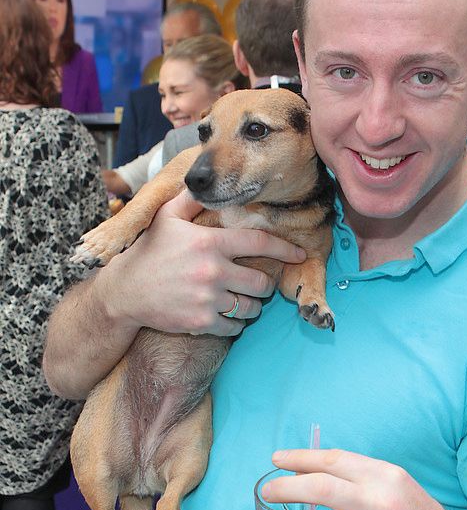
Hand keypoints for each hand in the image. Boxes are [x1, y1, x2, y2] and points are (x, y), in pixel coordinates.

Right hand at [101, 190, 307, 336]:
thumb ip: (190, 200)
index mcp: (209, 243)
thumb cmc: (148, 252)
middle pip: (261, 282)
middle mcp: (212, 270)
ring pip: (250, 307)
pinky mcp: (202, 321)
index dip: (284, 249)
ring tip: (241, 301)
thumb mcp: (166, 218)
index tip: (299, 253)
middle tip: (256, 284)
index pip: (258, 244)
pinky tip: (226, 315)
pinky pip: (234, 327)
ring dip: (251, 306)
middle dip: (263, 284)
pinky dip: (234, 323)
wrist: (125, 291)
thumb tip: (204, 182)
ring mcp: (208, 298)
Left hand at [251, 449, 466, 509]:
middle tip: (266, 493)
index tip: (276, 461)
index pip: (333, 460)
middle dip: (284, 489)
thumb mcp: (394, 483)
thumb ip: (357, 475)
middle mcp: (379, 505)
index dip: (299, 459)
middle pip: (320, 491)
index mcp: (384, 476)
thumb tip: (304, 470)